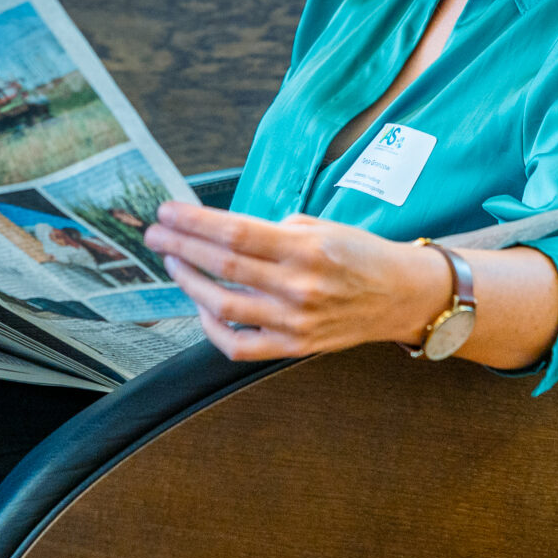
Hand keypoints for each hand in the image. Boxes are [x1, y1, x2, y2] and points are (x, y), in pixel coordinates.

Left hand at [144, 201, 453, 361]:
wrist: (402, 296)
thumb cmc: (360, 255)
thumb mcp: (322, 227)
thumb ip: (274, 229)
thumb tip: (223, 230)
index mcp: (306, 248)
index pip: (236, 233)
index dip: (194, 222)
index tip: (167, 211)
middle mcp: (299, 286)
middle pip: (222, 265)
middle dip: (181, 246)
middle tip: (155, 234)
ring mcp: (294, 321)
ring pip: (223, 305)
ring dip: (189, 282)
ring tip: (173, 262)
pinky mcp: (293, 347)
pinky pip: (238, 345)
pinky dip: (211, 327)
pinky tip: (201, 305)